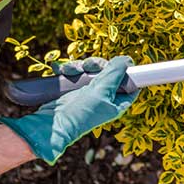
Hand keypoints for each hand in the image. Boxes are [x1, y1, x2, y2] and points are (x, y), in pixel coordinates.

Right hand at [0, 56, 137, 164]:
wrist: (53, 124)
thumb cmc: (81, 113)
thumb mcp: (101, 91)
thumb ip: (115, 74)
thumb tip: (128, 59)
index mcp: (117, 101)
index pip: (130, 84)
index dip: (126, 71)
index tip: (119, 62)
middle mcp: (105, 96)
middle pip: (109, 71)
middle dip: (97, 65)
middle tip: (89, 66)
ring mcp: (89, 92)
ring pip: (91, 70)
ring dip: (80, 66)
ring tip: (69, 70)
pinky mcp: (74, 89)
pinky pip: (76, 73)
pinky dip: (69, 69)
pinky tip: (61, 70)